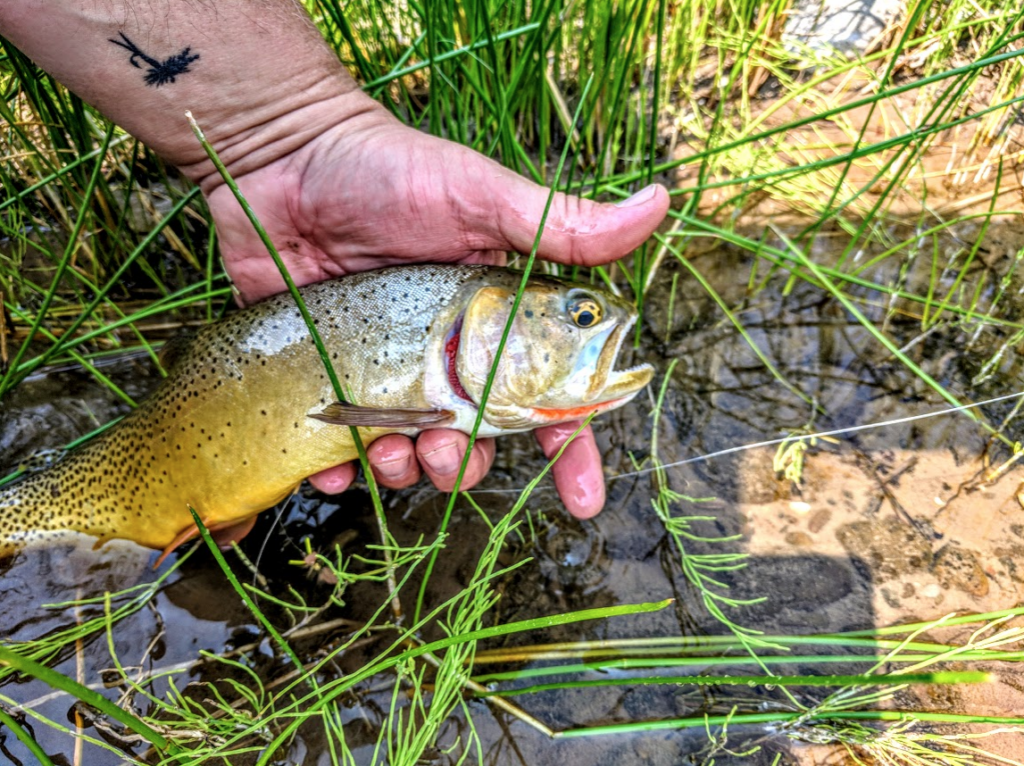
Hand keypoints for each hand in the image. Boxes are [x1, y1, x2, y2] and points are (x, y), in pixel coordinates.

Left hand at [205, 100, 668, 517]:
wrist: (282, 157)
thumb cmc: (388, 170)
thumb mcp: (481, 197)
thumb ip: (563, 225)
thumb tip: (659, 203)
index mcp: (496, 321)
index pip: (548, 396)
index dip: (571, 450)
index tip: (585, 499)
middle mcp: (448, 354)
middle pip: (480, 438)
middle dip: (470, 462)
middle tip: (450, 450)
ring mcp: (387, 369)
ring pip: (413, 451)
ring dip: (409, 470)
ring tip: (389, 452)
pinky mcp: (330, 375)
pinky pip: (340, 446)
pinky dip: (339, 471)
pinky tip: (332, 467)